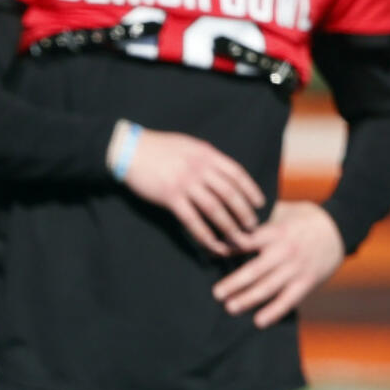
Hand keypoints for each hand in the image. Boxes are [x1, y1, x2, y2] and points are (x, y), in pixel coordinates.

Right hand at [118, 128, 264, 254]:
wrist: (129, 150)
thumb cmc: (157, 147)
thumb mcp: (187, 145)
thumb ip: (204, 157)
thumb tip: (220, 169)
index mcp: (206, 154)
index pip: (236, 174)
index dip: (250, 190)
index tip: (259, 203)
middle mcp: (199, 169)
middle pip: (229, 193)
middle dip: (243, 212)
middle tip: (252, 226)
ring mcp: (184, 183)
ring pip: (214, 208)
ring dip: (228, 226)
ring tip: (237, 239)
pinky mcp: (170, 197)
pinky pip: (191, 219)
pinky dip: (204, 233)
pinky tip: (212, 244)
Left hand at [212, 201, 344, 327]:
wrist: (341, 226)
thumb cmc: (302, 218)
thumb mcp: (280, 211)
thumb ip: (257, 220)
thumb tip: (225, 220)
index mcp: (275, 233)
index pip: (246, 241)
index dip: (228, 248)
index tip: (209, 255)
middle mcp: (284, 252)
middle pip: (255, 270)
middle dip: (234, 283)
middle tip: (216, 294)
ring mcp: (296, 268)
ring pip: (269, 287)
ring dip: (249, 299)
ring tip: (231, 308)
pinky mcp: (308, 281)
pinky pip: (289, 299)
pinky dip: (275, 311)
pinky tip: (259, 321)